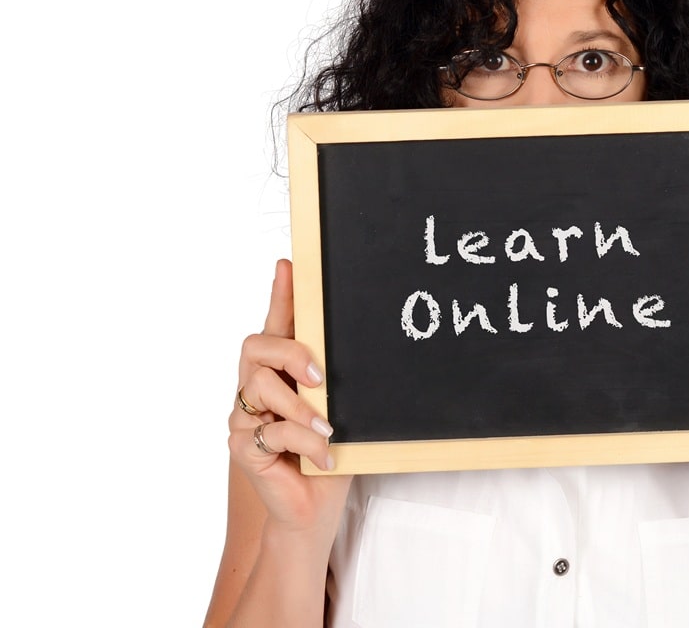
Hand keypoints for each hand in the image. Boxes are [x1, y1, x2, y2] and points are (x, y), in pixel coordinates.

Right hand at [228, 259, 351, 532]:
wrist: (314, 509)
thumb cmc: (329, 455)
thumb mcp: (341, 412)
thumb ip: (336, 382)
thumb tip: (360, 344)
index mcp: (282, 374)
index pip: (276, 325)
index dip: (280, 294)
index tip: (288, 264)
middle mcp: (256, 389)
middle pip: (256, 347)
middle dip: (290, 353)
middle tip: (320, 376)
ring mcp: (244, 418)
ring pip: (260, 387)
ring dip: (301, 408)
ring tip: (328, 430)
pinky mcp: (242, 448)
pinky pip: (270, 431)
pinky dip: (303, 443)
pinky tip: (323, 458)